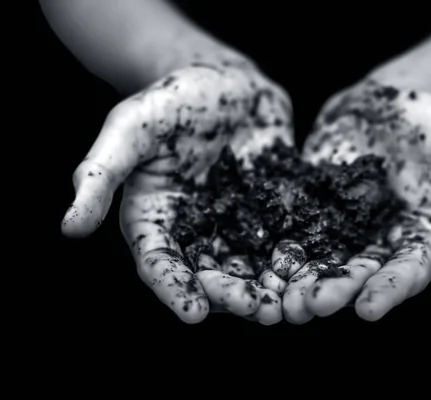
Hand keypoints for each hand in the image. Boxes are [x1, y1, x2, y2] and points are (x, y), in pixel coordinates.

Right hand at [61, 61, 292, 323]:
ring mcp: (239, 223)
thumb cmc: (172, 97)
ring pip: (254, 265)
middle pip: (213, 274)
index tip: (193, 315)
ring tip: (293, 306)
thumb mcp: (130, 127)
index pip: (160, 263)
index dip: (174, 289)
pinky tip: (321, 273)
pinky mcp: (274, 211)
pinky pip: (288, 238)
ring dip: (273, 288)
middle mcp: (198, 230)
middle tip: (259, 312)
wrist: (226, 80)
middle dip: (235, 296)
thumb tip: (68, 229)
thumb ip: (99, 174)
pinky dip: (303, 258)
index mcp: (158, 219)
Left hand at [282, 79, 430, 322]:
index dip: (389, 291)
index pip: (406, 273)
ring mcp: (343, 224)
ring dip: (301, 280)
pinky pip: (293, 226)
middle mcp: (380, 241)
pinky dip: (277, 244)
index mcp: (420, 240)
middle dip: (335, 291)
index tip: (368, 311)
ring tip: (280, 299)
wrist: (394, 97)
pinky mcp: (312, 204)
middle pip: (357, 273)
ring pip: (321, 258)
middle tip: (310, 308)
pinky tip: (257, 260)